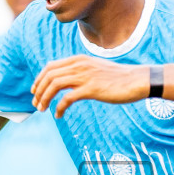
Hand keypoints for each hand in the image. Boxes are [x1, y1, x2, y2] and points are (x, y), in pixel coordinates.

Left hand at [31, 56, 148, 117]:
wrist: (138, 80)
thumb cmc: (119, 78)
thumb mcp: (96, 69)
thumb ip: (82, 72)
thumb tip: (70, 82)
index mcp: (79, 60)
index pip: (50, 67)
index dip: (39, 79)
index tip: (35, 91)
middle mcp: (79, 65)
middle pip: (49, 76)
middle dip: (39, 91)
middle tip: (36, 104)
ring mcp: (85, 76)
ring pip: (54, 85)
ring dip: (45, 99)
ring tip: (42, 110)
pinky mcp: (91, 89)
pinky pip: (67, 98)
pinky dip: (59, 107)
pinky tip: (59, 115)